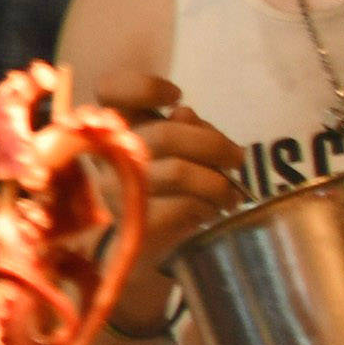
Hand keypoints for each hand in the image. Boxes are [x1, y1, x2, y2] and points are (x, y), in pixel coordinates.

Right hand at [78, 73, 243, 327]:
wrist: (139, 257)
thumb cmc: (158, 196)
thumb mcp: (167, 156)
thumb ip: (177, 130)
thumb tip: (185, 114)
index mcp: (112, 132)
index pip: (111, 91)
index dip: (144, 87)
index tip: (176, 96)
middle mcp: (106, 160)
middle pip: (164, 134)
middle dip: (212, 144)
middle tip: (237, 157)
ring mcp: (117, 194)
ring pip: (179, 171)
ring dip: (217, 182)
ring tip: (231, 193)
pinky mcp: (135, 225)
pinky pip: (185, 206)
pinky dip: (210, 207)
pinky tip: (217, 211)